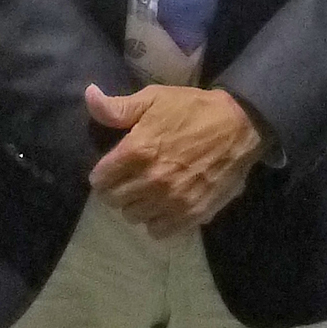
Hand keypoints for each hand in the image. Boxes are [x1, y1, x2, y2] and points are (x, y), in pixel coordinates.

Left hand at [85, 84, 265, 237]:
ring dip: (136, 205)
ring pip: (134, 217)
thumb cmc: (192, 109)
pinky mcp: (191, 214)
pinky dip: (156, 221)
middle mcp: (151, 180)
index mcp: (138, 150)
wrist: (238, 125)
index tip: (110, 169)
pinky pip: (158, 231)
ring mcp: (172, 200)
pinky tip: (162, 206)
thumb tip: (88, 96)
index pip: (100, 179)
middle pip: (114, 201)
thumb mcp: (154, 98)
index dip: (102, 174)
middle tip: (127, 180)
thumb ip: (118, 107)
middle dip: (116, 190)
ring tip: (145, 193)